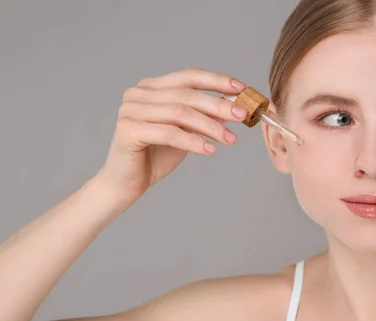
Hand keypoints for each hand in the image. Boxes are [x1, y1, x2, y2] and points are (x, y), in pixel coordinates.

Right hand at [95, 67, 247, 202]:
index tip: (241, 89)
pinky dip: (193, 141)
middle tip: (242, 115)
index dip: (216, 80)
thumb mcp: (187, 132)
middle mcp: (139, 93)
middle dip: (218, 105)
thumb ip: (204, 117)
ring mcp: (131, 110)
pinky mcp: (128, 130)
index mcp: (152, 87)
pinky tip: (210, 150)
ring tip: (230, 139)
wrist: (127, 183)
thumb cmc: (156, 156)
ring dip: (210, 126)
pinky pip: (169, 133)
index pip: (189, 76)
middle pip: (187, 94)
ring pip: (180, 113)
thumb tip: (233, 106)